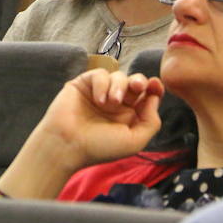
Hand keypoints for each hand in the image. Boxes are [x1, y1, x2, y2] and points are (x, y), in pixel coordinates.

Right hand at [39, 69, 164, 170]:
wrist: (66, 146)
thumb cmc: (99, 147)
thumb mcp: (134, 141)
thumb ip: (151, 122)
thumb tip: (155, 98)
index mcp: (129, 116)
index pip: (146, 97)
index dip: (154, 88)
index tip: (155, 85)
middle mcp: (116, 103)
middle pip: (135, 82)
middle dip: (139, 81)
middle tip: (137, 87)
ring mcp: (100, 93)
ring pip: (118, 76)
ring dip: (119, 86)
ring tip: (112, 102)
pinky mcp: (84, 84)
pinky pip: (100, 74)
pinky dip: (102, 84)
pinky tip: (98, 100)